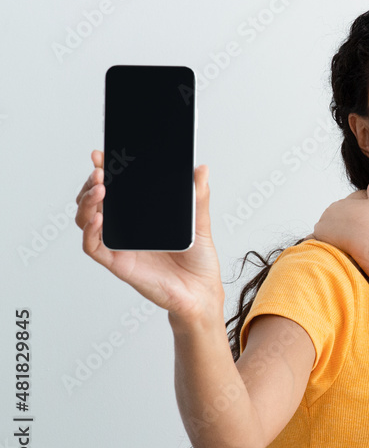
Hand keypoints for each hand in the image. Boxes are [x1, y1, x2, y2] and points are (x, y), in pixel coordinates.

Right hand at [75, 150, 224, 322]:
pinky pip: (94, 246)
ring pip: (88, 220)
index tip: (102, 154)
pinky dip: (91, 231)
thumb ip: (198, 198)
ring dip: (88, 202)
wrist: (201, 293)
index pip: (116, 190)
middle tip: (100, 168)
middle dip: (93, 182)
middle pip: (95, 201)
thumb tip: (201, 169)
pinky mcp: (118, 263)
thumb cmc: (199, 262)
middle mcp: (126, 229)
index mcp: (141, 217)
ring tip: (100, 188)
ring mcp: (119, 245)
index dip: (105, 171)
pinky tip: (99, 217)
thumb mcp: (201, 224)